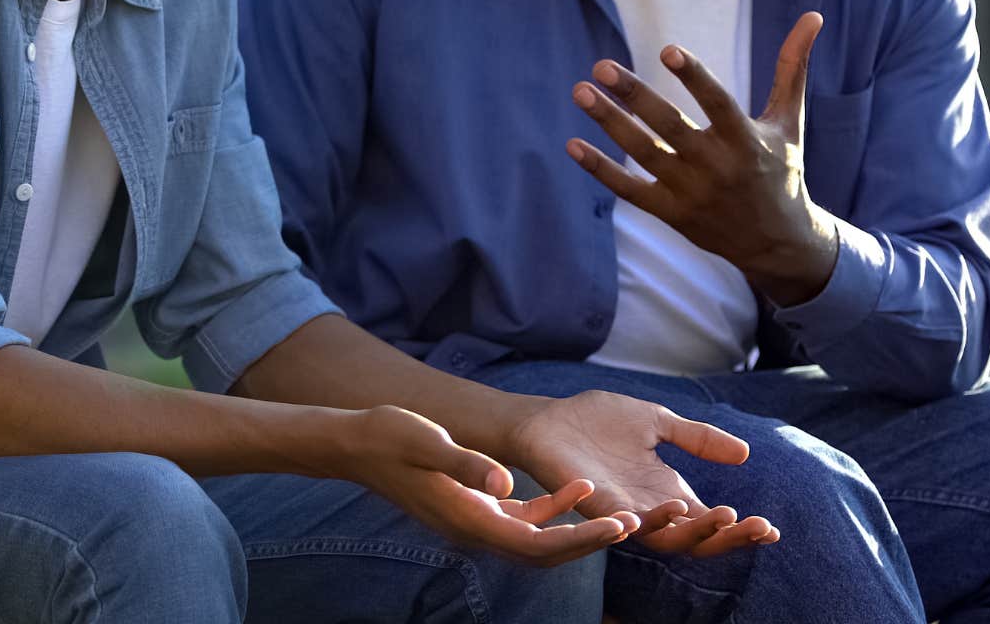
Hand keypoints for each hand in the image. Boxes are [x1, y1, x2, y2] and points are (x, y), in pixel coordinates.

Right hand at [336, 405, 642, 565]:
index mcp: (468, 520)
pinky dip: (553, 510)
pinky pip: (524, 520)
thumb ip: (466, 462)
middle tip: (633, 525)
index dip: (580, 539)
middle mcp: (475, 529)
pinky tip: (577, 488)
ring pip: (538, 540)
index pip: (536, 544)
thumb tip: (506, 482)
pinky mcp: (476, 507)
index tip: (617, 527)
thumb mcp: (426, 441)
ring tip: (618, 515)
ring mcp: (476, 520)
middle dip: (589, 543)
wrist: (356, 444)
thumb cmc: (389, 437)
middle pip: (544, 553)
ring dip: (577, 531)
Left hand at [507, 390, 779, 557]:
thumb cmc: (597, 422)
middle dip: (730, 536)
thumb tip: (746, 453)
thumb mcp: (657, 423)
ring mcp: (622, 511)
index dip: (740, 530)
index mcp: (667, 493)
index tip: (773, 529)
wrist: (547, 420)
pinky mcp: (594, 505)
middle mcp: (648, 509)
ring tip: (725, 514)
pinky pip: (622, 523)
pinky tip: (671, 511)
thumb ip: (697, 438)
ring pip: (665, 536)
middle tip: (758, 526)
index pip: (710, 522)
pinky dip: (645, 521)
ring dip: (696, 530)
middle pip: (696, 539)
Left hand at [567, 11, 839, 305]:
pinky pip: (630, 190)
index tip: (667, 49)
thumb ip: (792, 69)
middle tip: (601, 67)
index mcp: (747, 140)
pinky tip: (572, 145)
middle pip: (670, 127)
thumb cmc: (782, 170)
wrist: (777, 242)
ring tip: (580, 91)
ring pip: (645, 154)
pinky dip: (601, 170)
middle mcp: (717, 167)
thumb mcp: (789, 122)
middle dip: (635, 96)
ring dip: (610, 123)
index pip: (718, 104)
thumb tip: (813, 17)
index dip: (694, 77)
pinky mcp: (672, 213)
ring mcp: (692, 192)